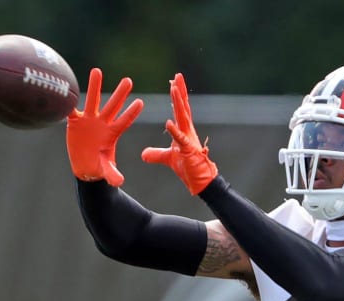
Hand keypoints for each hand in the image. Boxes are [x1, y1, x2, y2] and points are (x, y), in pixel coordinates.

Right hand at [66, 68, 143, 186]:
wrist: (85, 166)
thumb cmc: (99, 167)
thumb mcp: (105, 171)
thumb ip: (112, 174)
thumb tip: (118, 182)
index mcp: (112, 134)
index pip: (124, 121)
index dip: (131, 113)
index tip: (141, 102)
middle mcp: (102, 124)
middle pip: (112, 106)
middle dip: (120, 94)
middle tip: (129, 80)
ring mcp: (89, 121)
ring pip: (93, 100)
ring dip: (94, 86)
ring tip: (97, 70)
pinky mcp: (75, 122)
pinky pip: (72, 110)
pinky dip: (69, 102)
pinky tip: (67, 89)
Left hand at [141, 73, 217, 194]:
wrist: (200, 181)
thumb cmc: (189, 168)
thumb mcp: (168, 159)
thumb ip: (156, 154)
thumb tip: (143, 154)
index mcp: (184, 131)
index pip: (180, 109)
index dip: (177, 95)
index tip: (174, 81)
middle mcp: (188, 132)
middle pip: (183, 108)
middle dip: (180, 91)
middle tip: (177, 76)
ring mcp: (189, 140)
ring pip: (183, 117)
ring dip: (178, 103)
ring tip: (174, 89)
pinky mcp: (188, 151)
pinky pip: (180, 139)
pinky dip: (174, 131)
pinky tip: (168, 123)